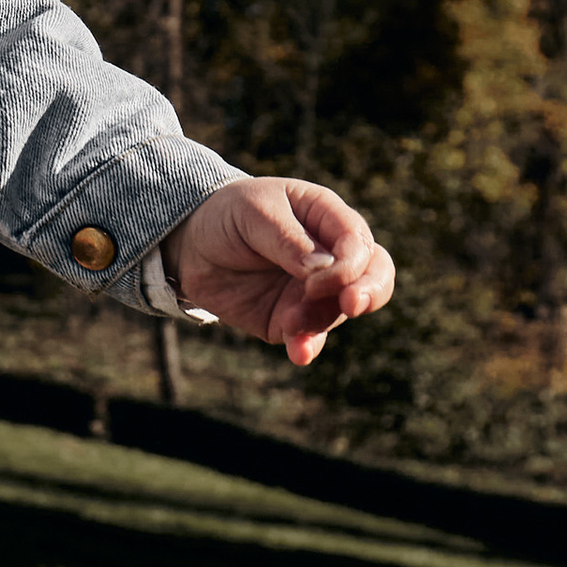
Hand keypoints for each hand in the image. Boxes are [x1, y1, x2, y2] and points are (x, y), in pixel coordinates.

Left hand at [161, 178, 393, 363]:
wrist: (191, 245)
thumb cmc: (228, 215)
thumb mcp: (253, 213)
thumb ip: (288, 239)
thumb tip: (324, 270)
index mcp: (328, 218)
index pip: (359, 244)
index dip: (349, 266)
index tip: (315, 281)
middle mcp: (332, 256)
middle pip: (375, 276)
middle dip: (369, 292)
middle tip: (350, 305)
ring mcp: (315, 290)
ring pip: (340, 312)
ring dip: (320, 320)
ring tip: (289, 323)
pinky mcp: (293, 318)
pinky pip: (311, 336)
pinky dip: (307, 346)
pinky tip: (298, 353)